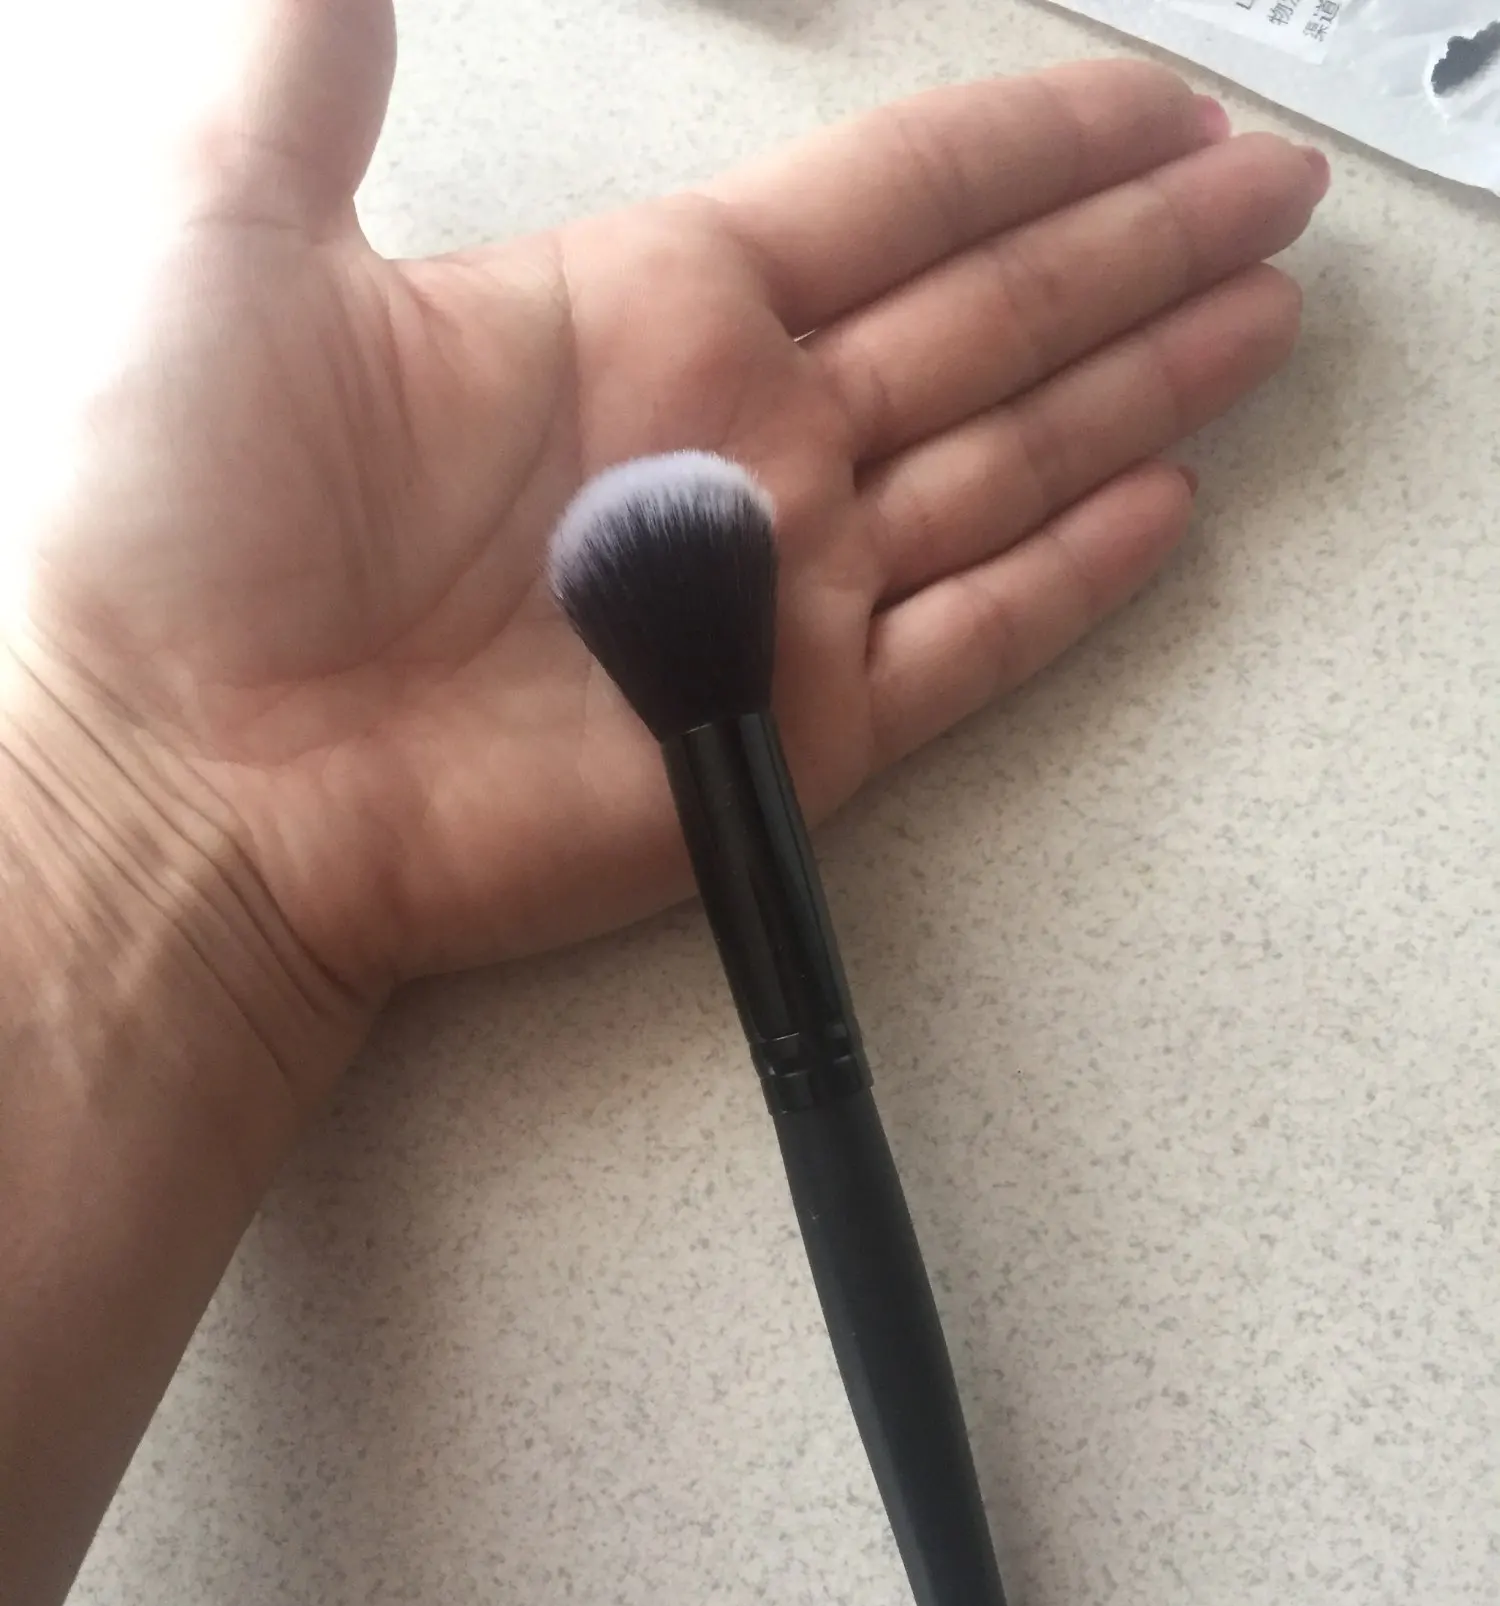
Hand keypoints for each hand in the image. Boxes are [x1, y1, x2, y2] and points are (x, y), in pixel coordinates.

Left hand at [7, 2, 1326, 1016]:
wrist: (189, 775)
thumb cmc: (179, 532)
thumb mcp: (231, 236)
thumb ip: (313, 72)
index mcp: (648, 308)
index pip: (898, 198)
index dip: (1035, 143)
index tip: (1144, 104)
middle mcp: (736, 440)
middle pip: (992, 315)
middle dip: (1136, 250)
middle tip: (1261, 196)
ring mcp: (775, 589)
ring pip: (1008, 462)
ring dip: (1139, 389)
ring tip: (1255, 321)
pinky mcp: (788, 731)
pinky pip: (970, 641)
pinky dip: (1066, 580)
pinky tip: (1157, 513)